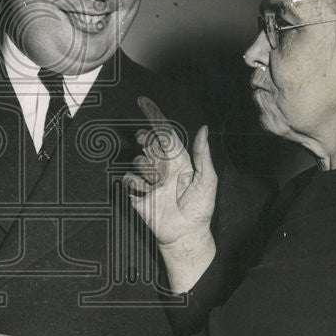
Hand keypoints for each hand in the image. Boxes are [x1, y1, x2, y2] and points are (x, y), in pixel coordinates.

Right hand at [124, 97, 217, 291]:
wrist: (185, 233)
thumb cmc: (199, 208)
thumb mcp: (207, 180)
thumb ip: (203, 154)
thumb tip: (203, 128)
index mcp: (178, 160)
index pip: (165, 133)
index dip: (154, 116)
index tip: (143, 101)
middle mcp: (162, 166)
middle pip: (148, 142)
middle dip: (148, 141)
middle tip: (153, 150)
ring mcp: (148, 178)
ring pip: (139, 159)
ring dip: (149, 169)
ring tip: (160, 185)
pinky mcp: (136, 191)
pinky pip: (129, 177)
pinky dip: (137, 182)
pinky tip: (147, 192)